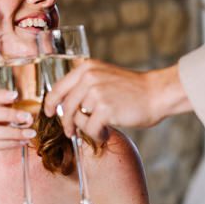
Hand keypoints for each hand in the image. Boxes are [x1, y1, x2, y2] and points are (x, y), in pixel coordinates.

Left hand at [42, 61, 187, 141]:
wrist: (156, 94)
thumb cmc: (132, 90)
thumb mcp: (104, 77)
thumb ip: (85, 85)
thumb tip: (63, 105)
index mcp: (86, 68)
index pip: (58, 87)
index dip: (49, 103)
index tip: (48, 113)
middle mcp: (89, 77)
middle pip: (64, 107)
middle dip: (66, 123)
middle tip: (70, 132)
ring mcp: (96, 93)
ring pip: (77, 119)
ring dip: (85, 129)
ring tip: (98, 131)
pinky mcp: (105, 109)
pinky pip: (90, 129)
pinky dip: (97, 135)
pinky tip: (106, 133)